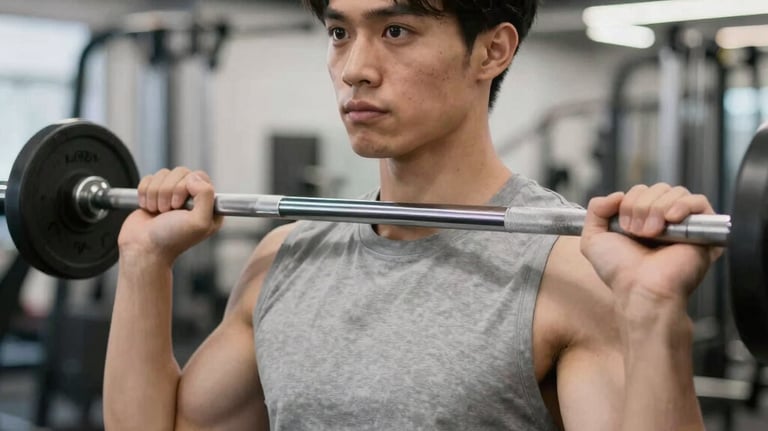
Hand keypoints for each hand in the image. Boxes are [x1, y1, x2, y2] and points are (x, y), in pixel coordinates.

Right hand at [118, 167, 222, 264]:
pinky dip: (145, 193)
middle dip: (169, 191)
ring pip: (164, 174)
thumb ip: (206, 195)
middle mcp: (192, 199)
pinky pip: (149, 178)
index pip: (200, 177)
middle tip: (168, 211)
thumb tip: (194, 177)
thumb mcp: (199, 222)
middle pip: (181, 172)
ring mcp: (172, 195)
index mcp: (208, 206)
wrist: (142, 249)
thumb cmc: (171, 240)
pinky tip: (149, 208)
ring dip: (156, 194)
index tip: (180, 206)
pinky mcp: (154, 194)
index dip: (187, 187)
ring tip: (158, 212)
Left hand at [580, 184, 721, 309]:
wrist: (640, 288)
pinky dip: (682, 205)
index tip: (624, 226)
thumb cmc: (620, 271)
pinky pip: (699, 202)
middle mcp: (665, 221)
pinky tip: (670, 220)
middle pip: (658, 188)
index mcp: (643, 221)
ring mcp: (685, 225)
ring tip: (652, 233)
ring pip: (676, 192)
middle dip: (641, 205)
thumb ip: (596, 210)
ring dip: (657, 208)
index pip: (641, 191)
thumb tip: (616, 194)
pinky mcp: (704, 231)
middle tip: (637, 231)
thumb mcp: (593, 238)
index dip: (629, 201)